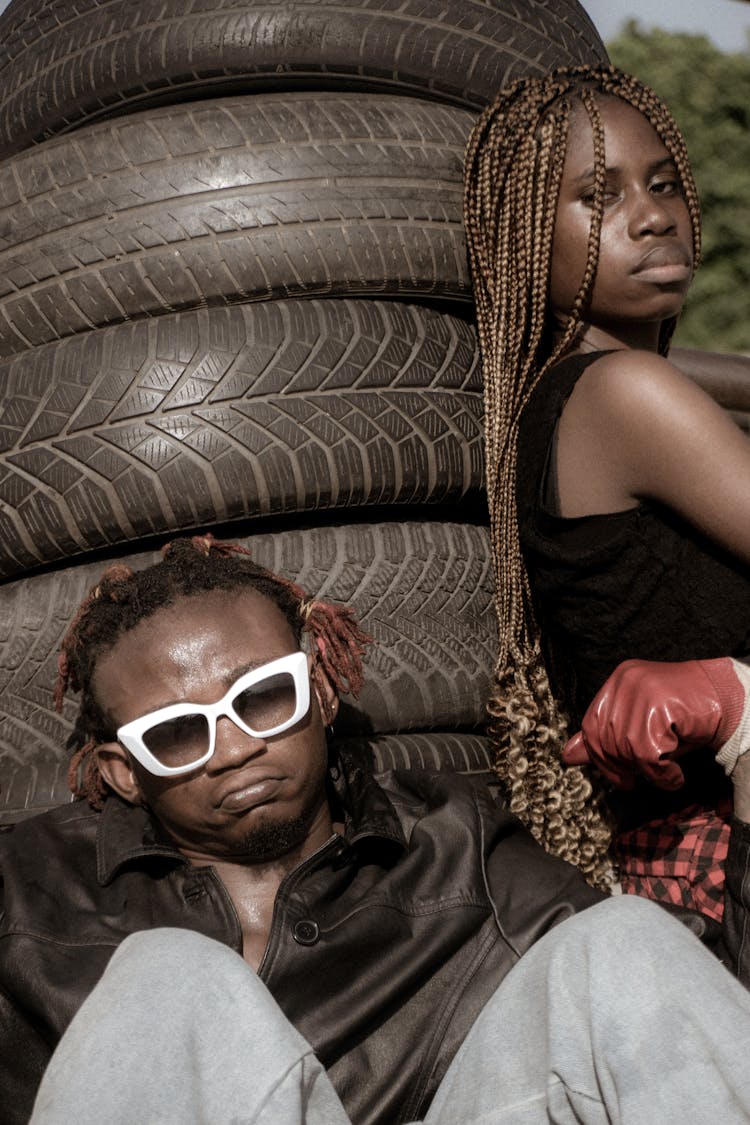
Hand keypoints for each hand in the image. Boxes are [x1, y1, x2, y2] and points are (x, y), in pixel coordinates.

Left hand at [563, 658, 744, 789]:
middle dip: (623, 767)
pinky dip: (663, 774)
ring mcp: (643, 690)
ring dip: (648, 772)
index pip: (591, 725)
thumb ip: (604, 739)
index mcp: (617, 680)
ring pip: (627, 748)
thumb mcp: (640, 728)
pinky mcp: (660, 706)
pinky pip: (648, 754)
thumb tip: (567, 756)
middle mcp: (626, 680)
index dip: (600, 757)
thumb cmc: (684, 719)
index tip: (619, 777)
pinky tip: (676, 774)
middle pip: (606, 739)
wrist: (731, 704)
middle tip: (645, 776)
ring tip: (667, 772)